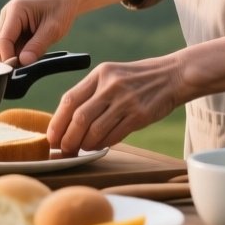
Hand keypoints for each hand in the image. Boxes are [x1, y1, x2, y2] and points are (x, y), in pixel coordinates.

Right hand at [0, 0, 77, 65]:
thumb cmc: (61, 10)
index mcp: (15, 10)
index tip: (21, 69)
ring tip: (32, 58)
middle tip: (27, 68)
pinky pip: (10, 45)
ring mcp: (8, 21)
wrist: (65, 0)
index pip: (2, 40)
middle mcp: (7, 14)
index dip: (9, 57)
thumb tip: (23, 61)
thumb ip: (38, 45)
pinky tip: (31, 54)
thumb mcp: (54, 29)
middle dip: (10, 58)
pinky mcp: (12, 27)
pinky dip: (19, 53)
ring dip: (15, 56)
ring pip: (2, 46)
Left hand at [48, 56, 184, 153]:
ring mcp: (126, 100)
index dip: (57, 122)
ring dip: (85, 144)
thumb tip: (67, 121)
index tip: (52, 137)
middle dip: (68, 139)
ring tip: (82, 149)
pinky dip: (103, 144)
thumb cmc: (138, 79)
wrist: (172, 76)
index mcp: (100, 74)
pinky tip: (100, 146)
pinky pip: (114, 135)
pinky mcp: (139, 115)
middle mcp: (110, 86)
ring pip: (95, 130)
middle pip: (79, 118)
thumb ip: (91, 93)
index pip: (69, 99)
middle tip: (65, 150)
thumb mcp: (111, 75)